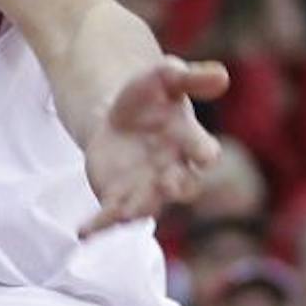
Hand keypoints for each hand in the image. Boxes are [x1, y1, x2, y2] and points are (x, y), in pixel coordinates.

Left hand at [80, 55, 228, 236]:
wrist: (116, 118)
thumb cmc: (148, 99)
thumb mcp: (164, 79)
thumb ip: (189, 77)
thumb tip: (220, 74)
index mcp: (189, 142)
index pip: (205, 151)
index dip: (205, 152)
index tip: (206, 154)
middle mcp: (173, 171)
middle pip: (182, 186)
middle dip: (177, 187)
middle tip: (170, 186)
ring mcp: (147, 188)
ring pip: (149, 206)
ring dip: (138, 211)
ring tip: (124, 215)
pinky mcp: (118, 197)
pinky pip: (111, 215)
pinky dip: (99, 225)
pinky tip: (84, 232)